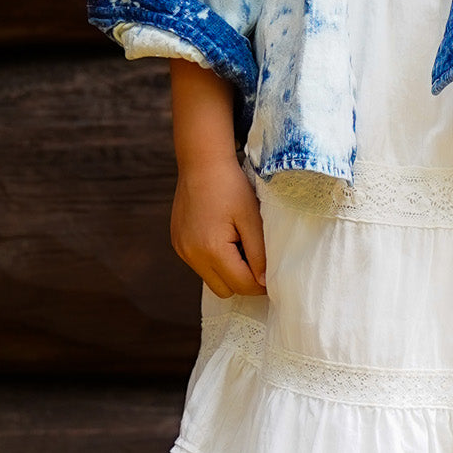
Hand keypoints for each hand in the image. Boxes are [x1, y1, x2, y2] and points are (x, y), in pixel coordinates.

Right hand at [170, 152, 266, 297]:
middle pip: (224, 290)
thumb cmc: (231, 186)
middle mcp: (192, 255)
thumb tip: (263, 282)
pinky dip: (214, 260)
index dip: (260, 284)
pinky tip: (223, 236)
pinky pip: (200, 266)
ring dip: (227, 271)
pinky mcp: (178, 244)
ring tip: (239, 244)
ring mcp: (182, 251)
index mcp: (211, 249)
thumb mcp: (251, 218)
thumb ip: (259, 253)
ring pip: (211, 280)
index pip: (241, 285)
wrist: (202, 163)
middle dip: (243, 280)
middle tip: (256, 257)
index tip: (273, 275)